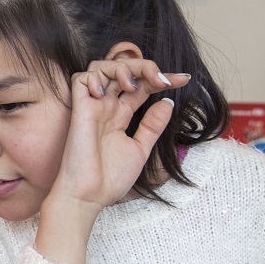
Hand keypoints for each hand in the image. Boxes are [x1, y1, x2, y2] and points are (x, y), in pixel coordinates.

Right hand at [46, 59, 189, 216]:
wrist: (90, 196)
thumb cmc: (110, 178)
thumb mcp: (140, 148)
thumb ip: (153, 125)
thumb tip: (167, 101)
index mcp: (121, 115)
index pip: (142, 86)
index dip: (162, 78)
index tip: (185, 80)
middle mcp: (107, 106)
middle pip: (124, 70)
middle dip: (146, 67)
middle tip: (163, 80)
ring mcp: (93, 107)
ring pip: (101, 67)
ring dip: (121, 68)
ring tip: (133, 85)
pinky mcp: (79, 110)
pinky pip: (81, 79)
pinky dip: (95, 77)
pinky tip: (106, 92)